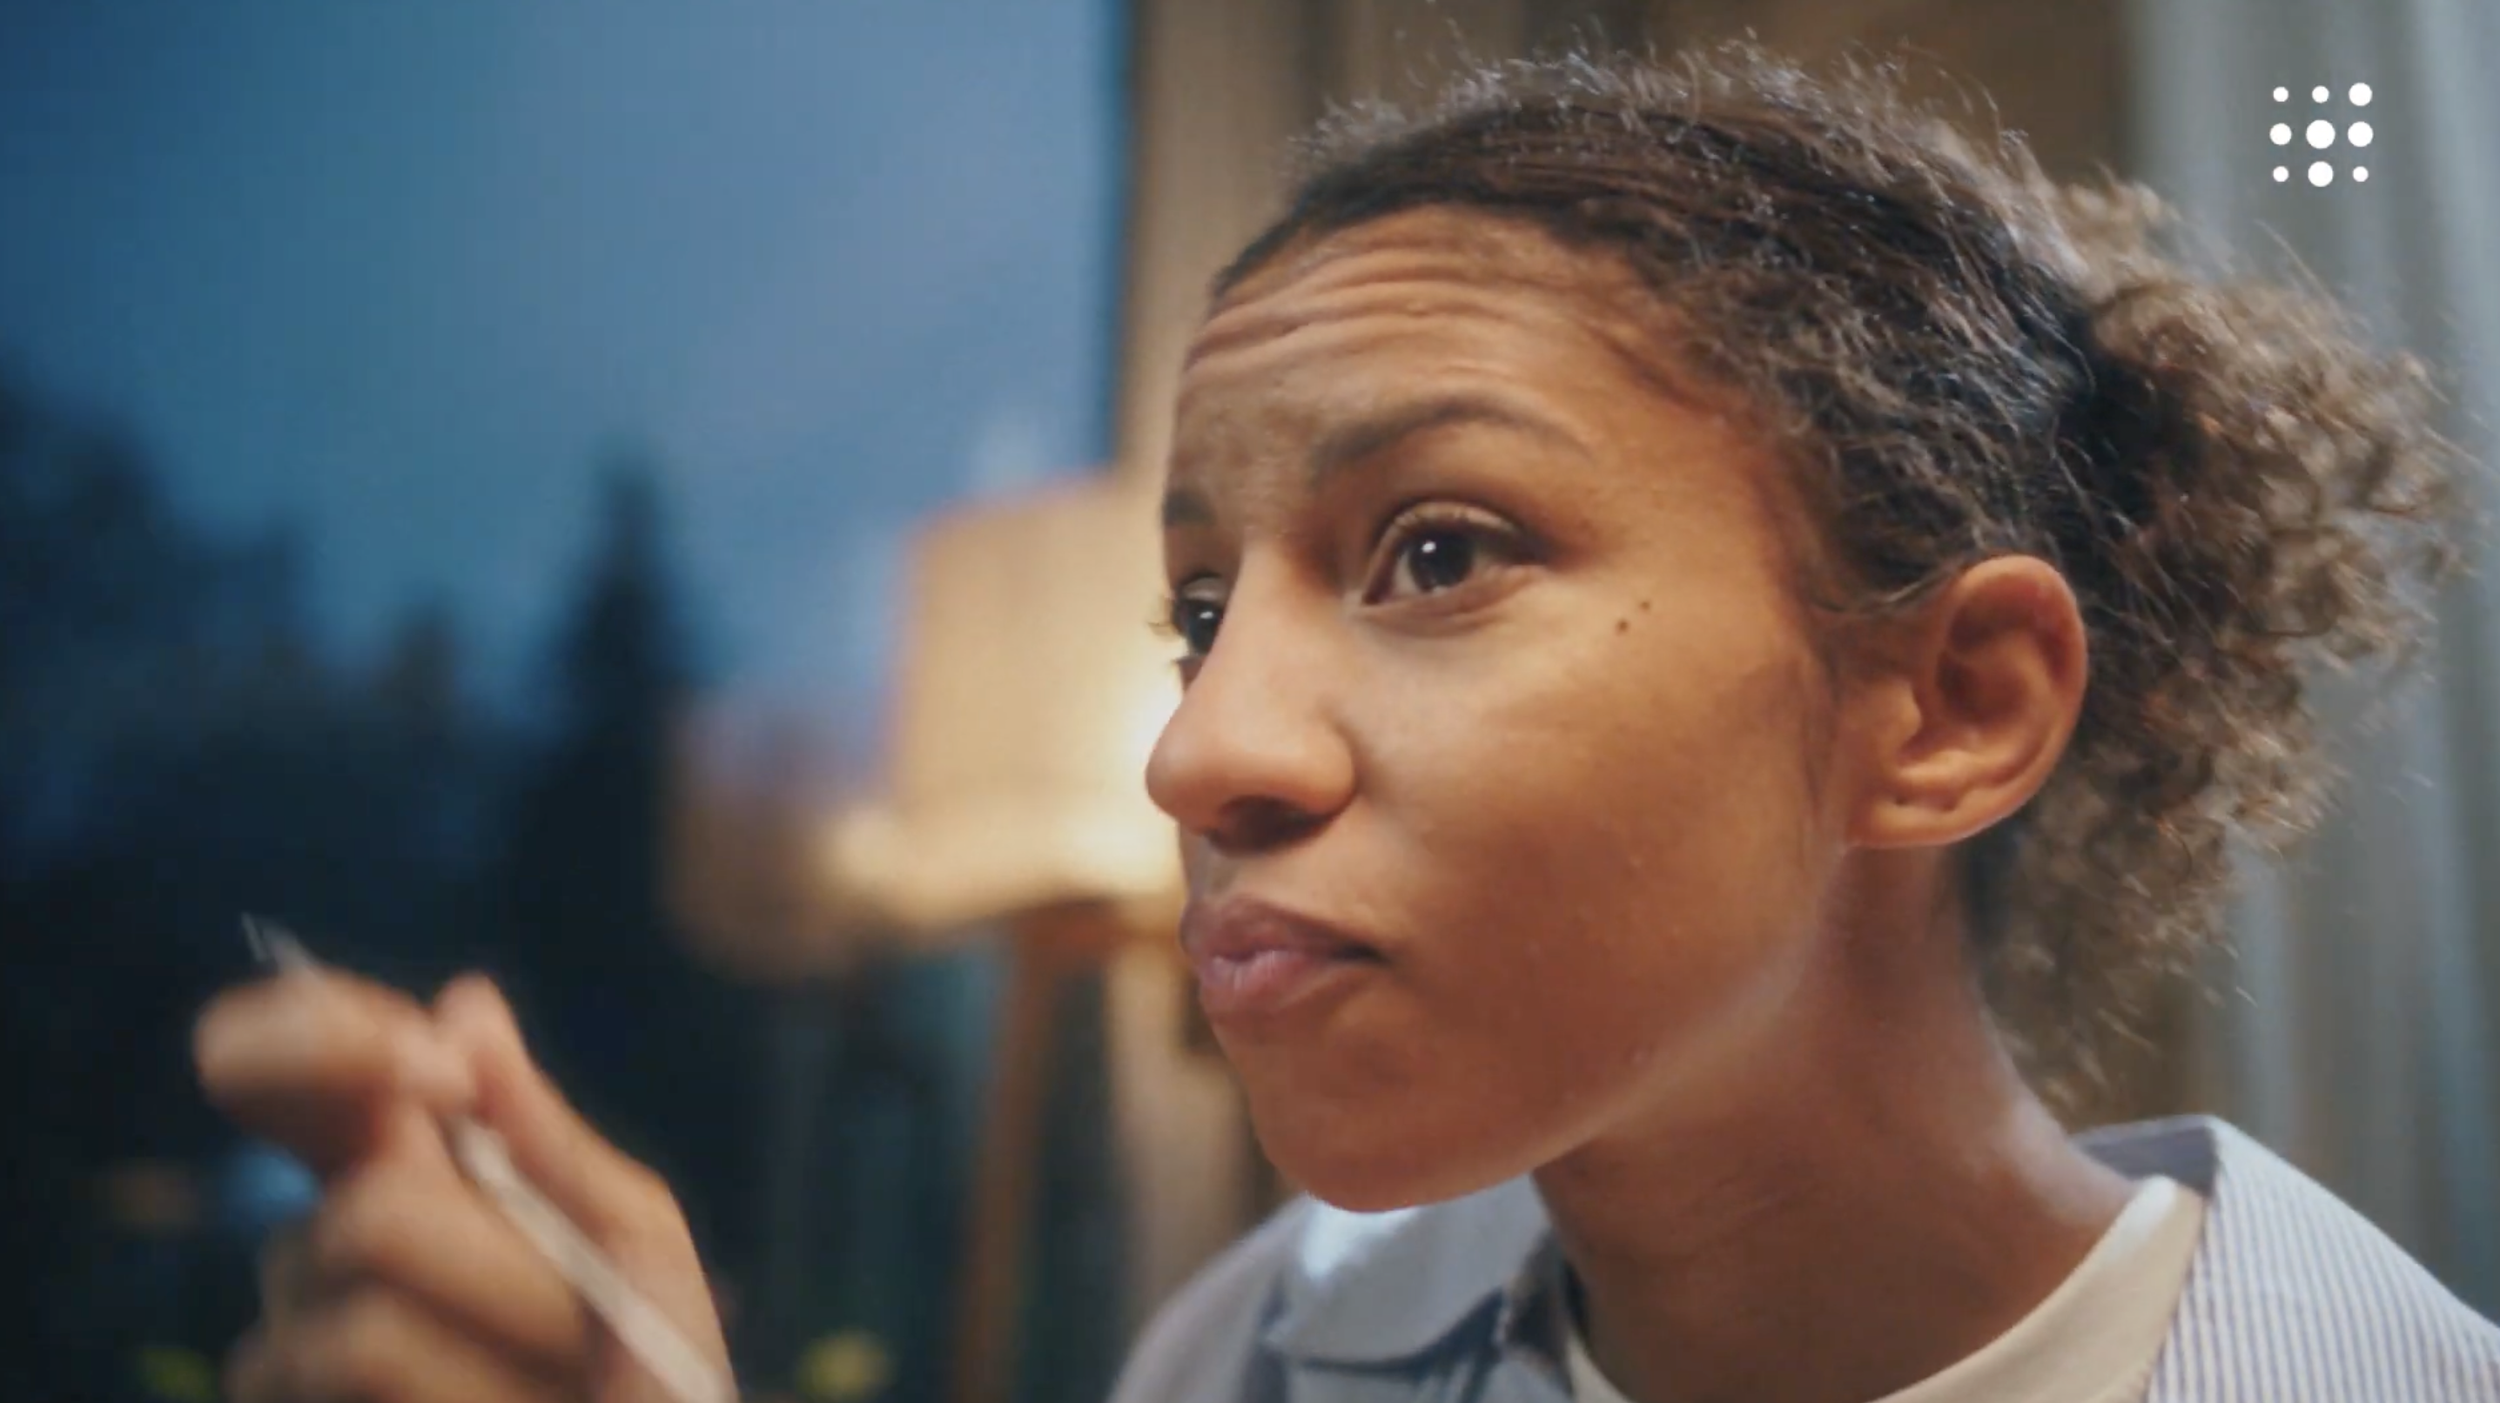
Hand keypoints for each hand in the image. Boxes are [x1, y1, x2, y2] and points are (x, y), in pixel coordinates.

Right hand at [195, 970, 728, 1402]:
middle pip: (369, 1207)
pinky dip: (471, 1401)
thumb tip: (463, 999)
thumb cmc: (650, 1376)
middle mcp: (319, 1255)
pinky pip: (354, 1370)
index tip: (437, 1069)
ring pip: (366, 1318)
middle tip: (579, 1329)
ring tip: (552, 1393)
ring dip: (508, 1352)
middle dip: (508, 1268)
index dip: (323, 1036)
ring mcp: (287, 1354)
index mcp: (400, 1176)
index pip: (282, 1069)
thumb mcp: (634, 1248)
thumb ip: (548, 1137)